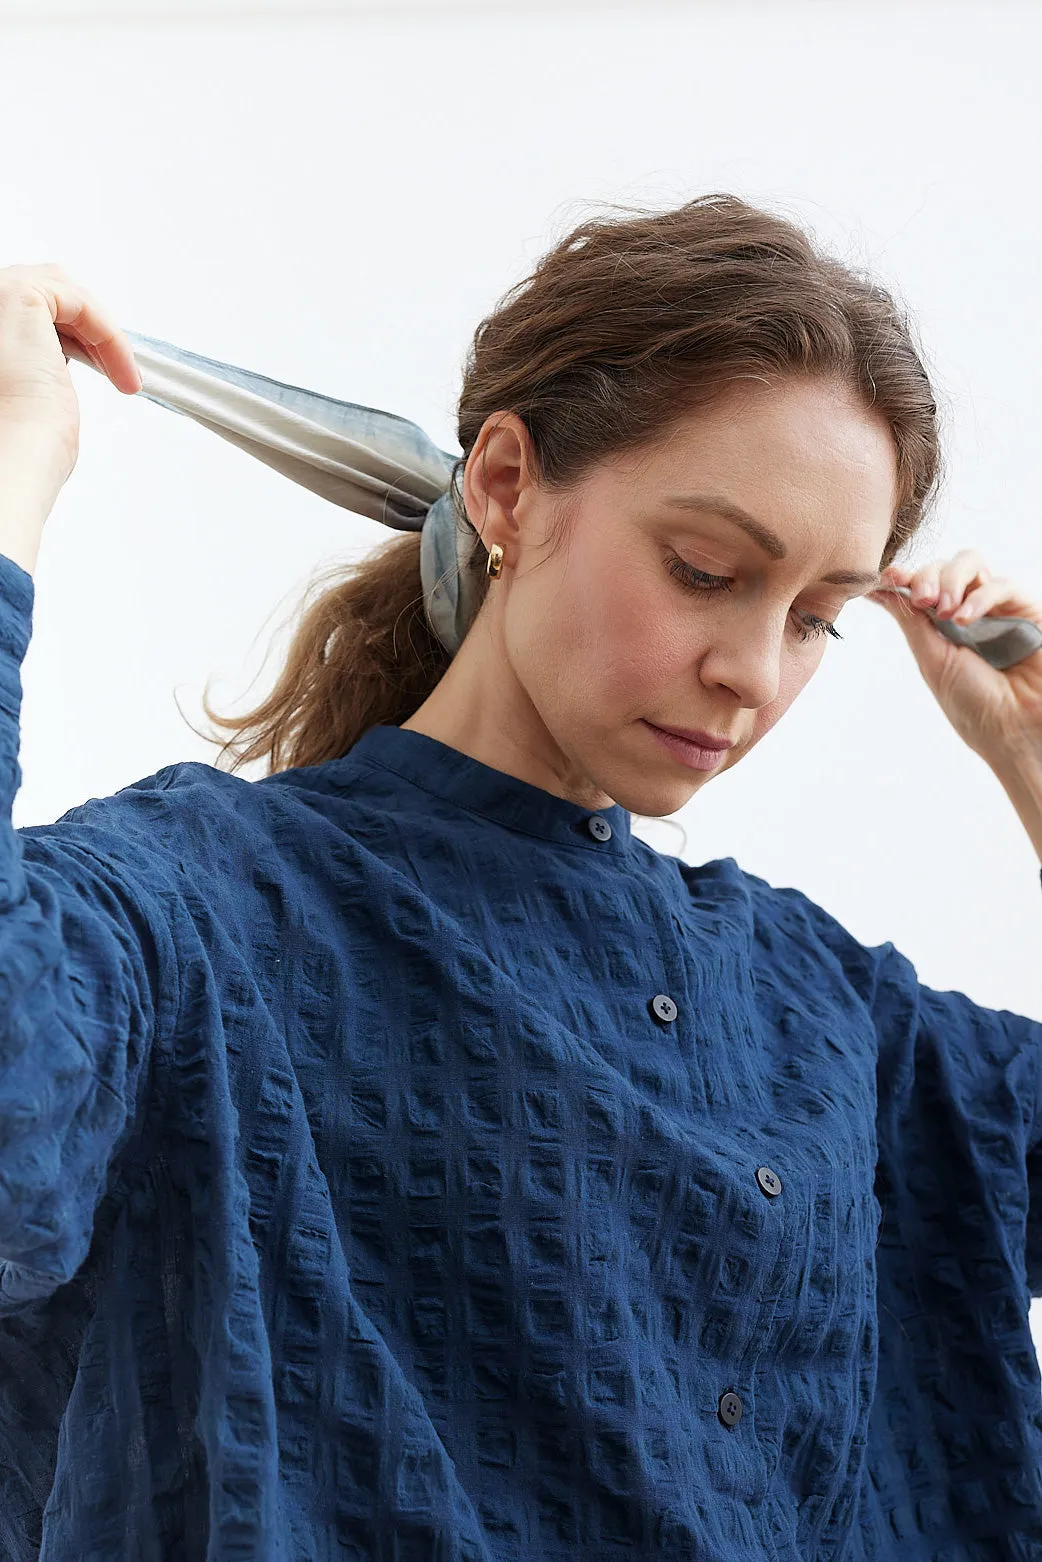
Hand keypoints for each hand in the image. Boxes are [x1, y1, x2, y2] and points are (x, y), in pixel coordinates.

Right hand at [0, 262, 141, 493]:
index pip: (30, 314)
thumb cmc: (17, 442)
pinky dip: (109, 336)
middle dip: (88, 329)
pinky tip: (121, 371)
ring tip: (123, 375)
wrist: (11, 456)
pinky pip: (80, 304)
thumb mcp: (31, 391)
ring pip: (66, 294)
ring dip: (101, 333)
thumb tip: (51, 364)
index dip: (72, 338)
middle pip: (47, 296)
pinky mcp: (20, 293)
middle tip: (116, 371)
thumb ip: (35, 364)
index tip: (104, 371)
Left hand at [866, 550, 1041, 764]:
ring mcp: (998, 608)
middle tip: (921, 600)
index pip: (922, 583)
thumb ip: (910, 620)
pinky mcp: (1027, 610)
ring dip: (950, 579)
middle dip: (926, 576)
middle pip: (944, 566)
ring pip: (971, 562)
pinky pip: (1002, 584)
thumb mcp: (932, 659)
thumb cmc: (975, 706)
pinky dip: (979, 596)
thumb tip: (876, 589)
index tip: (886, 578)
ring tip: (943, 609)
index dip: (903, 576)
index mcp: (943, 626)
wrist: (1015, 731)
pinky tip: (965, 619)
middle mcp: (970, 611)